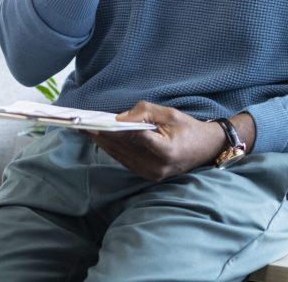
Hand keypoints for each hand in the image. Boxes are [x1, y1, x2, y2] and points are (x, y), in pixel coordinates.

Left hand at [88, 101, 226, 180]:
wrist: (206, 149)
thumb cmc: (188, 127)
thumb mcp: (169, 113)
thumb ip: (143, 113)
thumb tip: (118, 118)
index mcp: (165, 151)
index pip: (134, 137)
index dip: (112, 129)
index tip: (95, 122)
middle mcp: (157, 167)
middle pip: (123, 148)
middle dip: (102, 135)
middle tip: (81, 124)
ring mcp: (152, 174)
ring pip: (121, 156)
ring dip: (103, 143)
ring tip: (85, 129)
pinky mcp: (148, 176)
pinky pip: (125, 160)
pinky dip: (112, 149)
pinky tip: (100, 138)